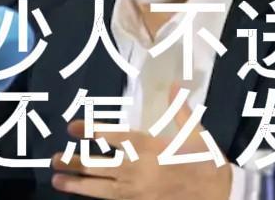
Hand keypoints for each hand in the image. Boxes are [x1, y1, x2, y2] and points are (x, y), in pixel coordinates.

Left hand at [52, 86, 231, 199]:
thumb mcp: (197, 133)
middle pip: (98, 165)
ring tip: (57, 180)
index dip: (90, 131)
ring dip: (76, 184)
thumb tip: (174, 85)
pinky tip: (84, 196)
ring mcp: (136, 192)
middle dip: (73, 161)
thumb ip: (180, 110)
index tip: (72, 128)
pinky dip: (96, 198)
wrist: (220, 196)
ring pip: (99, 188)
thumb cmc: (207, 163)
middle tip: (54, 159)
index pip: (113, 137)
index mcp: (150, 147)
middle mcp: (138, 169)